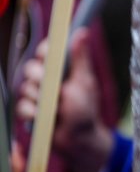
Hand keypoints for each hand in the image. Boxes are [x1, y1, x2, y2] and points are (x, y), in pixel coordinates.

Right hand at [15, 28, 113, 171]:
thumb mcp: (84, 82)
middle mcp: (46, 79)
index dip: (44, 51)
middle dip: (39, 77)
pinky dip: (31, 112)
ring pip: (25, 87)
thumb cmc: (86, 109)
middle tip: (50, 85)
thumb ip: (80, 58)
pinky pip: (21, 106)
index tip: (46, 55)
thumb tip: (83, 32)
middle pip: (31, 67)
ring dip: (38, 98)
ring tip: (54, 107)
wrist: (79, 139)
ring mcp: (36, 95)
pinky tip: (41, 117)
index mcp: (61, 69)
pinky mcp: (29, 110)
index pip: (46, 50)